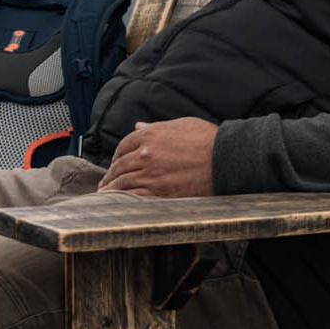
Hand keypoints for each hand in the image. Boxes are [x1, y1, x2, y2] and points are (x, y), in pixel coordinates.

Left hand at [98, 118, 216, 197]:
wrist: (224, 159)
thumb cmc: (207, 139)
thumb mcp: (180, 125)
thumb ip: (156, 128)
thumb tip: (139, 126)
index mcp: (150, 135)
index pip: (123, 145)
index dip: (116, 156)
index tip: (115, 163)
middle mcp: (146, 154)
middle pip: (119, 165)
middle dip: (110, 174)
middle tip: (105, 182)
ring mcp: (151, 174)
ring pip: (122, 182)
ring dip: (111, 189)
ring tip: (105, 194)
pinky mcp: (160, 192)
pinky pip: (134, 197)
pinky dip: (123, 200)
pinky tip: (117, 203)